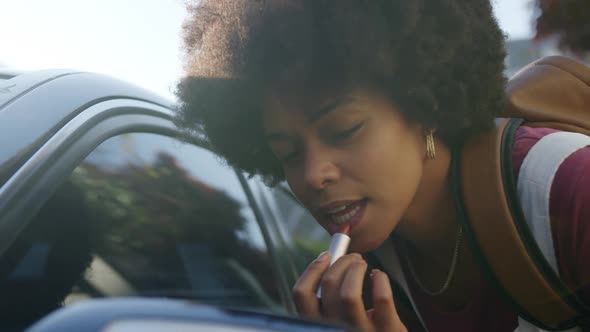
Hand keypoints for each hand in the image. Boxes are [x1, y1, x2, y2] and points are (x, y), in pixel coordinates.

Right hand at [293, 252, 407, 331]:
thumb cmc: (358, 328)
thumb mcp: (336, 318)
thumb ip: (329, 299)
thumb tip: (330, 260)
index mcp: (318, 324)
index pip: (301, 293)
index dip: (313, 269)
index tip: (326, 256)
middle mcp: (334, 329)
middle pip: (328, 285)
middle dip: (341, 262)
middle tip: (353, 257)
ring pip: (350, 294)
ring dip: (356, 269)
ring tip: (362, 264)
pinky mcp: (387, 331)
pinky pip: (381, 298)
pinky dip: (380, 279)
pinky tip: (378, 276)